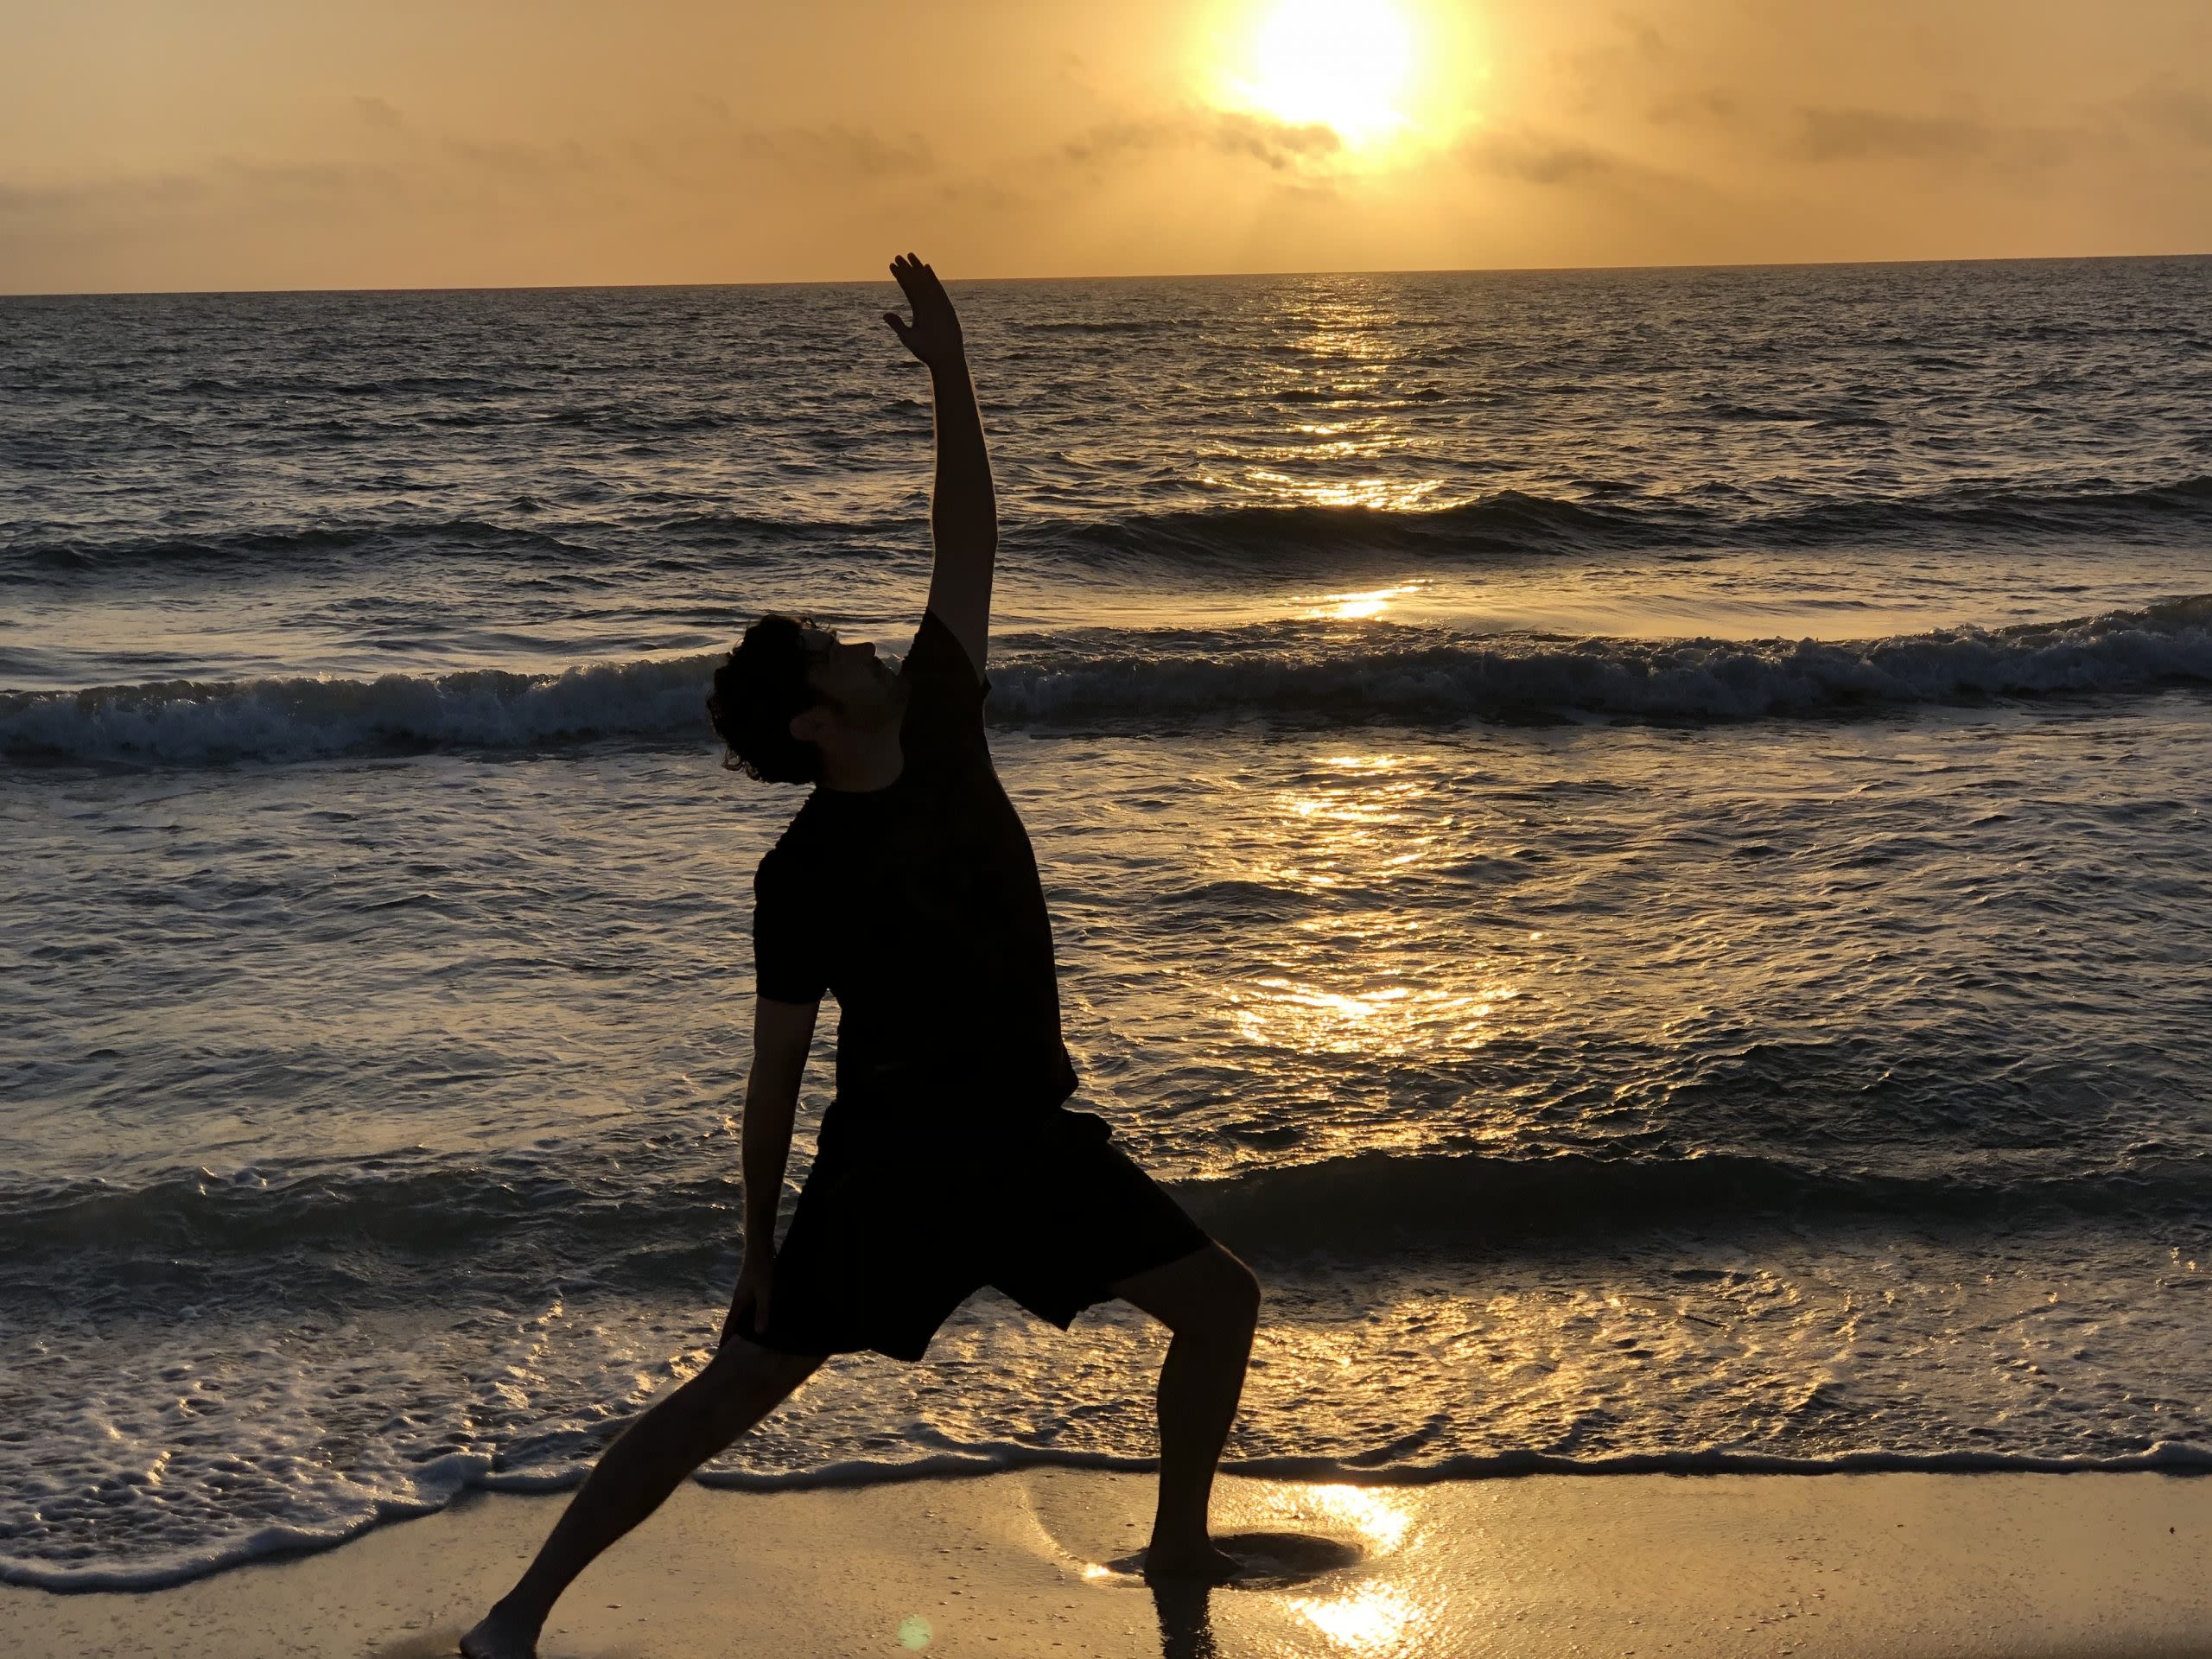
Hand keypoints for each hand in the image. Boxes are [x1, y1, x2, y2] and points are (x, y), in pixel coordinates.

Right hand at [719, 1253, 773, 1348]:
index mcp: (738, 1303)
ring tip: (743, 1341)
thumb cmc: (762, 1269)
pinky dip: (750, 1317)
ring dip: (741, 1327)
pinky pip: (749, 1308)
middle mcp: (739, 1300)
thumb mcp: (764, 1292)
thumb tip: (758, 1333)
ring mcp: (745, 1293)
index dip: (725, 1341)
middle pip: (733, 1323)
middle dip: (731, 1337)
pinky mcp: (753, 1288)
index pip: (729, 1327)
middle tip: (730, 1354)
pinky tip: (757, 1319)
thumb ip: (762, 1311)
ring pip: (741, 1315)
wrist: (760, 1247)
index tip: (720, 1356)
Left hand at [883, 252, 965, 367]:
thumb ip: (897, 325)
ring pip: (925, 282)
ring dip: (917, 269)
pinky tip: (926, 268)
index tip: (891, 266)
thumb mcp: (908, 337)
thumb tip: (885, 314)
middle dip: (907, 269)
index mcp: (918, 310)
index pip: (907, 289)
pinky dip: (932, 279)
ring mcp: (936, 304)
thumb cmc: (927, 352)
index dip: (900, 277)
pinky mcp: (945, 306)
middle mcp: (927, 304)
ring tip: (909, 255)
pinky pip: (938, 290)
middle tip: (898, 256)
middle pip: (915, 282)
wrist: (945, 359)